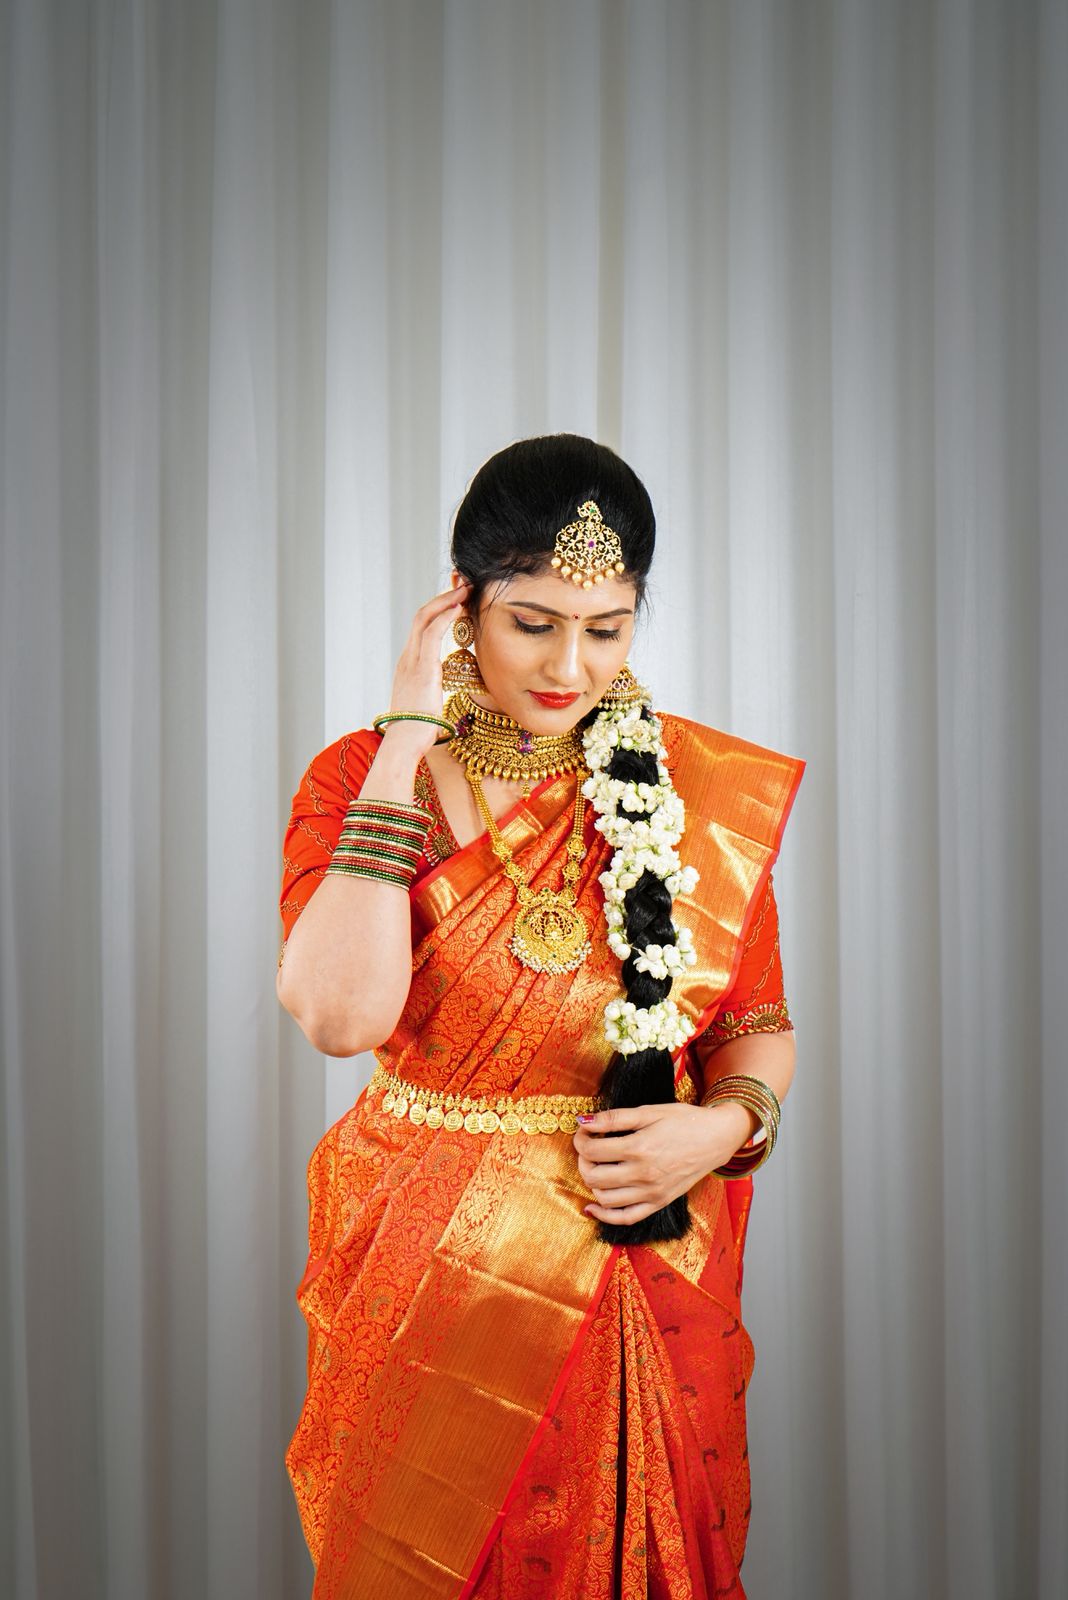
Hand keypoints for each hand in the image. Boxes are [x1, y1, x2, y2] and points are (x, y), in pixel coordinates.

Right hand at [383, 581, 471, 754]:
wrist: (404, 743)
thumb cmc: (417, 730)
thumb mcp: (425, 704)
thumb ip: (432, 693)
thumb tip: (439, 696)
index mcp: (408, 665)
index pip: (421, 627)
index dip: (438, 610)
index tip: (456, 600)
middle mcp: (407, 658)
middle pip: (421, 616)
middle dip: (443, 598)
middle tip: (463, 586)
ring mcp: (412, 662)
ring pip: (425, 618)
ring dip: (447, 601)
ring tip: (466, 590)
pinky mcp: (422, 669)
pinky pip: (432, 634)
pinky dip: (445, 617)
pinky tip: (459, 607)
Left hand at [572, 1101, 752, 1225]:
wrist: (716, 1138)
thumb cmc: (683, 1121)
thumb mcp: (649, 1111)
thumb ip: (614, 1118)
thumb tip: (583, 1121)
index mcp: (639, 1148)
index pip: (592, 1150)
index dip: (580, 1140)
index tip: (584, 1131)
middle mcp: (643, 1175)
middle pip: (593, 1176)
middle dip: (582, 1160)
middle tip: (588, 1148)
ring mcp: (651, 1193)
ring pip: (604, 1198)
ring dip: (592, 1183)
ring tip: (596, 1167)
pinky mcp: (659, 1203)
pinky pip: (625, 1218)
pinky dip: (605, 1215)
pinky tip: (593, 1207)